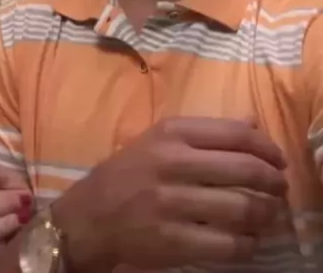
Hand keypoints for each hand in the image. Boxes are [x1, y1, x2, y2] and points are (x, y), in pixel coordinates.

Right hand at [52, 117, 287, 270]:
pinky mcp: (170, 242)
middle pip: (244, 169)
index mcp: (171, 133)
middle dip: (273, 182)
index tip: (278, 160)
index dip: (267, 147)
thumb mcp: (159, 139)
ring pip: (240, 208)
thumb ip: (206, 132)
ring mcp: (171, 204)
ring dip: (265, 214)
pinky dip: (247, 245)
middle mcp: (172, 163)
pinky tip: (249, 242)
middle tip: (280, 189)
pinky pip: (225, 245)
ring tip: (270, 215)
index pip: (235, 134)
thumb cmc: (127, 174)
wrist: (87, 217)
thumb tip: (252, 122)